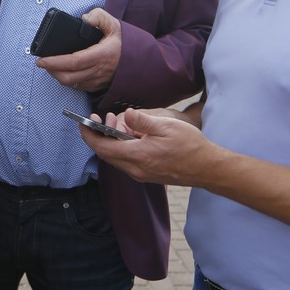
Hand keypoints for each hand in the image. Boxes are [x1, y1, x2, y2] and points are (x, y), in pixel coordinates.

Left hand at [35, 7, 120, 93]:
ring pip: (72, 84)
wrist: (140, 61)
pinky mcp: (97, 86)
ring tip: (51, 66)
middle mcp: (99, 71)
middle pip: (68, 77)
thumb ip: (99, 17)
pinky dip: (68, 80)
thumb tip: (85, 19)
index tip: (41, 59)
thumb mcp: (114, 24)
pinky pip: (78, 86)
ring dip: (58, 76)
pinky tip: (64, 71)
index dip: (55, 62)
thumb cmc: (124, 42)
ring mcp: (97, 81)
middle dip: (51, 71)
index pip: (74, 62)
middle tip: (42, 62)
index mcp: (101, 55)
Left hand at [81, 106, 212, 186]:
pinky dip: (122, 148)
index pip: (103, 147)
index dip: (89, 135)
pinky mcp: (147, 175)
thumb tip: (125, 114)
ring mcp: (141, 174)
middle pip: (106, 154)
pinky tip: (132, 136)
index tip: (82, 123)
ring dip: (112, 142)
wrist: (207, 168)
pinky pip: (126, 162)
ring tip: (120, 124)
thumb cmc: (190, 146)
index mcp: (137, 156)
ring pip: (116, 158)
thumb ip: (142, 121)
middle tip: (104, 119)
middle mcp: (135, 169)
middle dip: (100, 136)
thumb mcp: (166, 126)